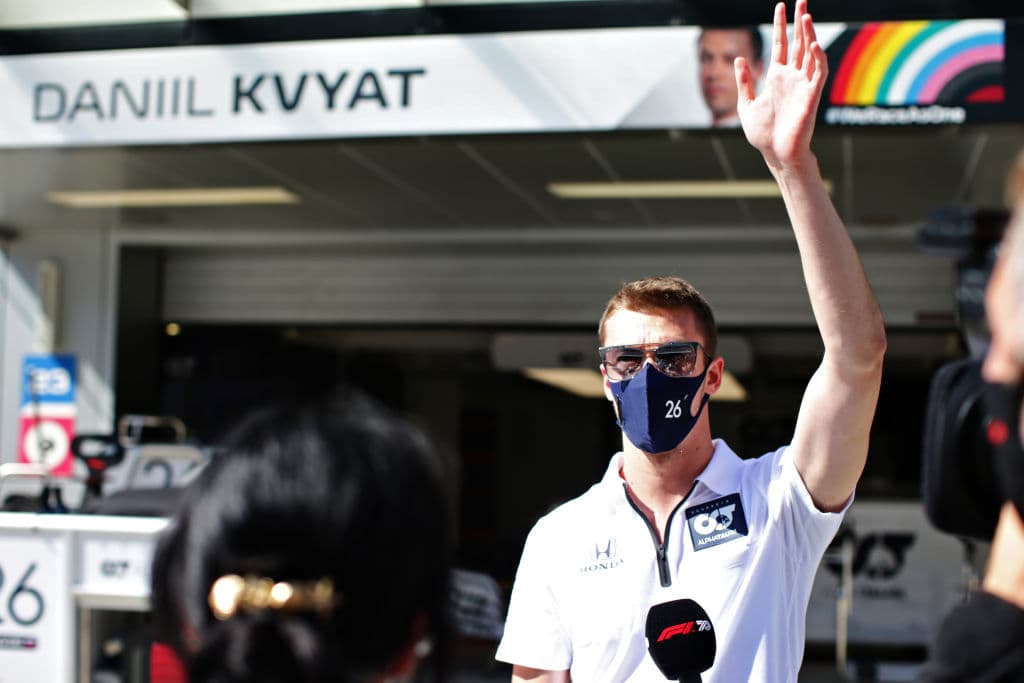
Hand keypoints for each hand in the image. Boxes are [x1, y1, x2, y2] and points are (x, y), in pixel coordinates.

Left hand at [735, 0, 826, 171]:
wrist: (775, 153)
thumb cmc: (763, 134)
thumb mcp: (746, 104)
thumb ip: (744, 82)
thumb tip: (739, 58)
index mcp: (776, 77)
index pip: (780, 44)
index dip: (780, 25)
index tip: (780, 5)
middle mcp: (791, 77)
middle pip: (798, 42)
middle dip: (799, 21)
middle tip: (800, 0)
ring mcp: (803, 84)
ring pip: (809, 52)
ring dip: (809, 34)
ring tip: (806, 15)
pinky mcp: (812, 95)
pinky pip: (819, 72)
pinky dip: (818, 57)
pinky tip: (813, 44)